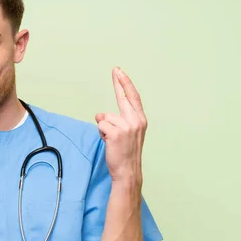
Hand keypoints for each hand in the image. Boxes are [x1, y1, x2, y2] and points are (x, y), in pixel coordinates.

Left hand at [95, 67, 147, 182]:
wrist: (128, 171)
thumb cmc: (125, 153)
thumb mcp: (125, 135)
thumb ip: (116, 121)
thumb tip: (100, 115)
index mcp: (140, 120)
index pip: (133, 98)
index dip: (126, 84)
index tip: (121, 72)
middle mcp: (136, 121)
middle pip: (123, 97)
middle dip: (119, 82)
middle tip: (115, 69)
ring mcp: (127, 126)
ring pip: (105, 117)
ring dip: (104, 128)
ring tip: (112, 141)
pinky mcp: (116, 132)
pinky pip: (101, 125)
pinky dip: (101, 134)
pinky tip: (109, 143)